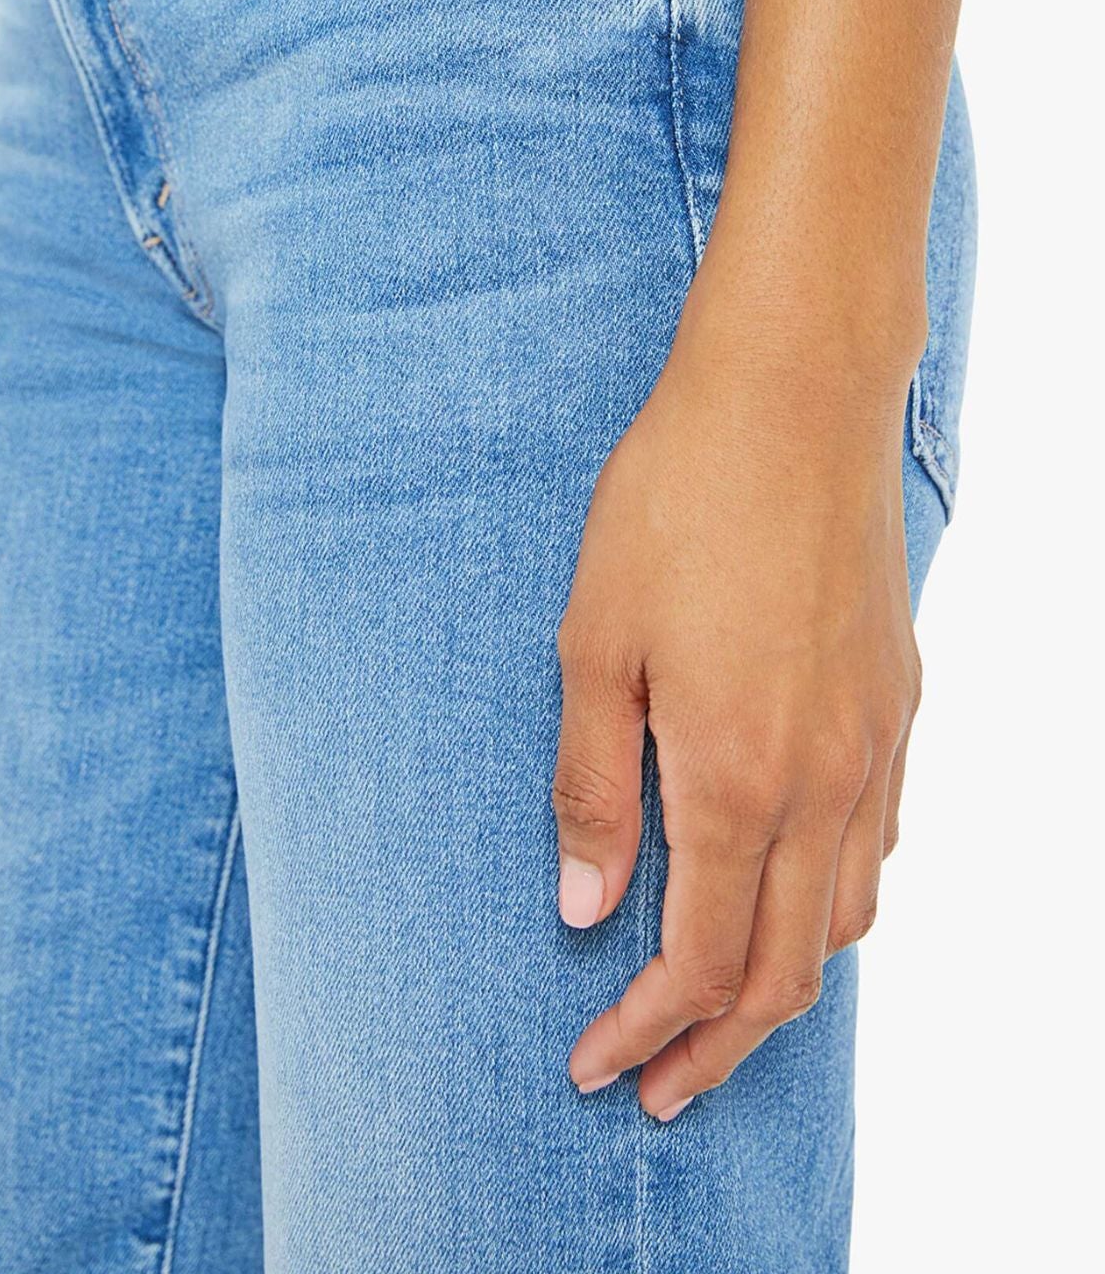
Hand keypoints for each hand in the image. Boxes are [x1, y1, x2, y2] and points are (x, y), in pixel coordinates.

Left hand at [553, 272, 922, 1118]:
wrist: (793, 396)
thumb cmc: (675, 503)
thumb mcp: (594, 641)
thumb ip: (592, 786)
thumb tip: (583, 909)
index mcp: (734, 776)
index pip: (698, 962)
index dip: (643, 1031)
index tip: (593, 1064)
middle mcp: (822, 781)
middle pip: (784, 971)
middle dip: (715, 1046)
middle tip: (655, 1084)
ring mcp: (874, 744)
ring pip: (845, 917)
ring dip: (780, 983)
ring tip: (717, 1007)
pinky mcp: (898, 701)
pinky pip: (879, 841)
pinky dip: (831, 901)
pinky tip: (788, 886)